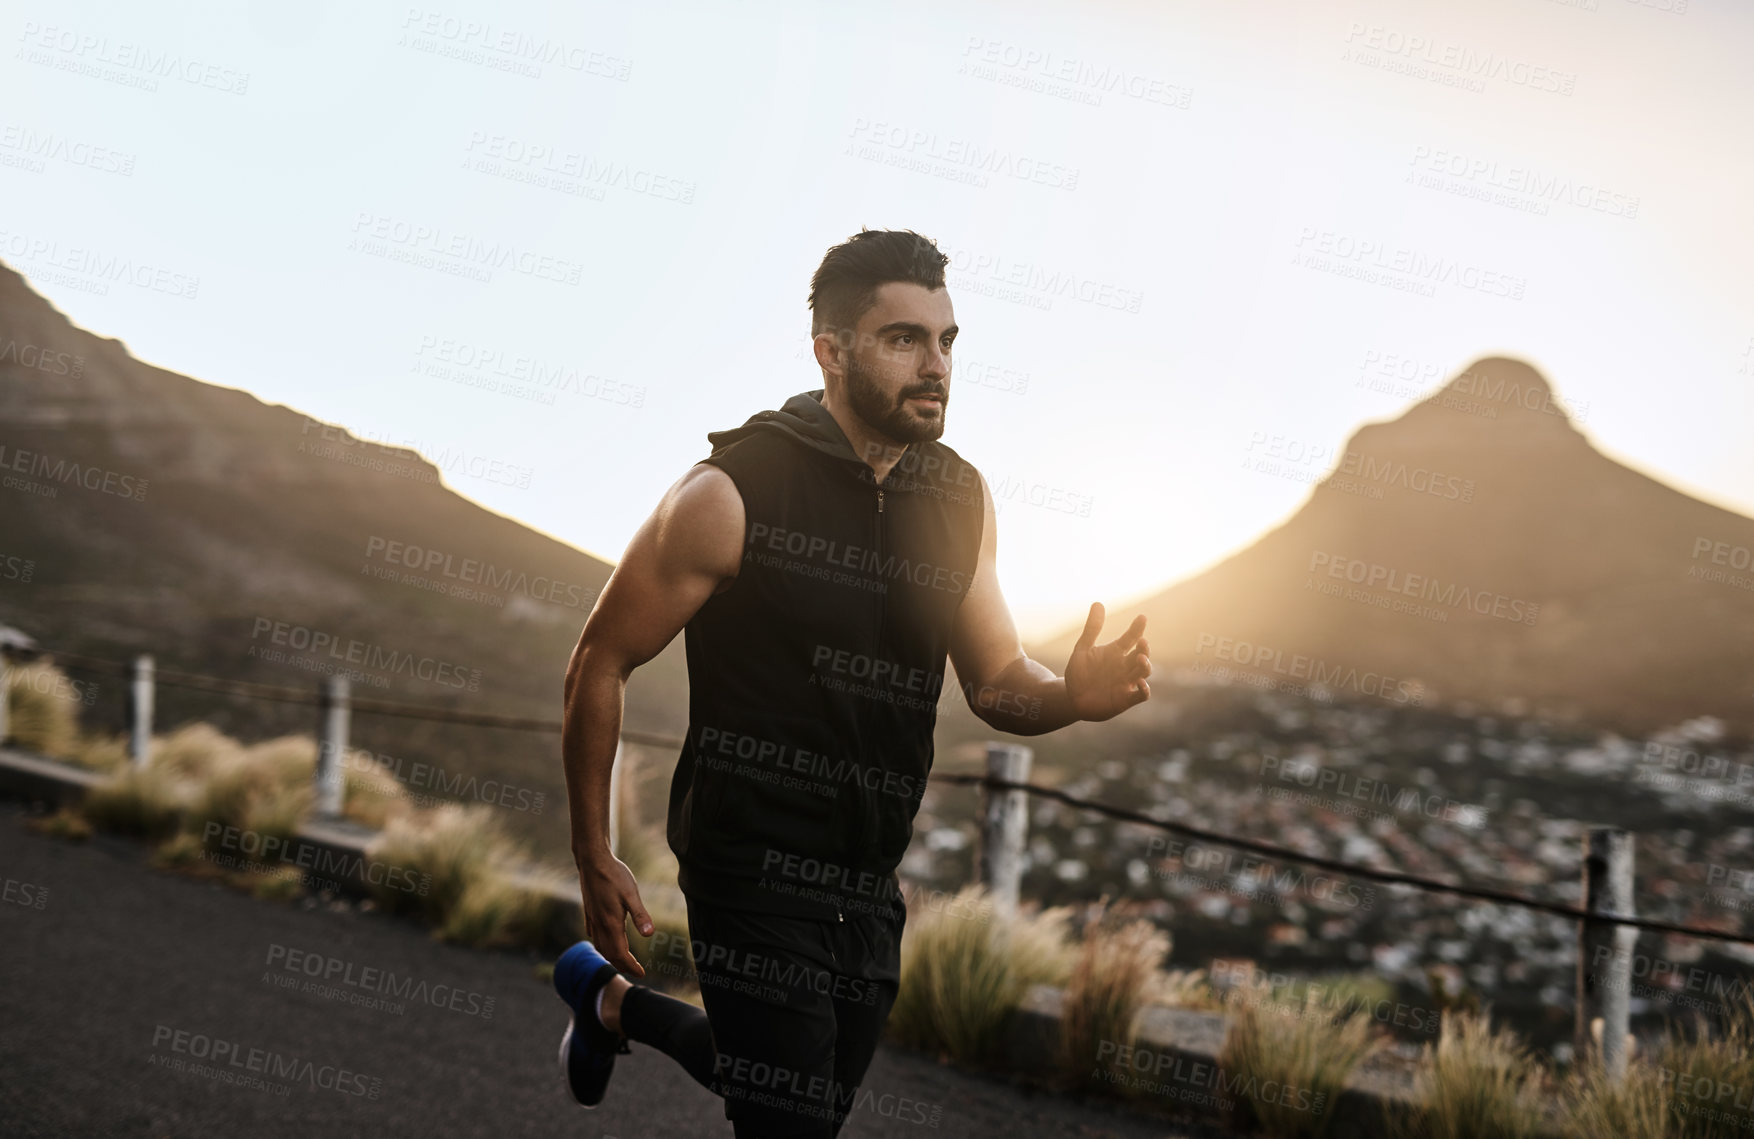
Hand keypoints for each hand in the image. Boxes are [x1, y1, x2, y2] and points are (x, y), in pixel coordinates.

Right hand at [575, 852, 653, 976]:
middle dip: (622, 965)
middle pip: (609, 953)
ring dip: (611, 956)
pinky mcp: (589, 911)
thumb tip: (650, 934)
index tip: (642, 973)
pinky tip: (605, 940)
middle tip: (635, 971)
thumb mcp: (631, 894)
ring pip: (600, 945)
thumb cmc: (614, 874)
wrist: (592, 860)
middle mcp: (599, 924)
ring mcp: (592, 918)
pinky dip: (601, 943)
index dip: (631, 966)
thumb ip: (640, 915)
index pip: (620, 953)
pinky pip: (593, 934)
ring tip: (622, 960)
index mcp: (611, 923)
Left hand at [1065, 602, 1150, 721]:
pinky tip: (1141, 683)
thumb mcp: (1082, 649)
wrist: (1072, 698)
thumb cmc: (1079, 673)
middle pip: (1141, 654)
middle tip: (1142, 641)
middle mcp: (1125, 666)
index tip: (1142, 617)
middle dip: (1144, 648)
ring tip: (1140, 658)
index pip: (1131, 638)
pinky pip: (1141, 695)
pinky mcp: (1125, 699)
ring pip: (1143, 672)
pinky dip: (1144, 690)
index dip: (1137, 628)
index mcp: (1116, 652)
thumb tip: (1098, 603)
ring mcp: (1127, 682)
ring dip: (1145, 666)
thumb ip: (1092, 629)